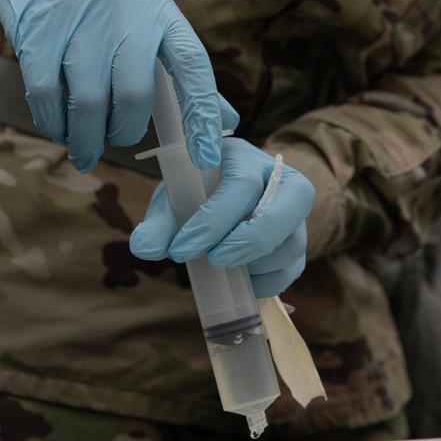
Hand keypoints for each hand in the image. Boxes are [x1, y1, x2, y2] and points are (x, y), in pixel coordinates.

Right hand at [0, 0, 234, 172]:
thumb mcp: (146, 8)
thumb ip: (180, 65)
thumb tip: (226, 121)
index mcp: (159, 7)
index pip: (193, 65)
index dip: (203, 115)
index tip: (206, 156)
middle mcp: (126, 10)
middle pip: (134, 95)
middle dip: (123, 132)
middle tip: (114, 138)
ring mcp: (80, 17)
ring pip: (88, 102)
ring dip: (85, 138)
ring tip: (82, 147)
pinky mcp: (39, 27)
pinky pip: (47, 93)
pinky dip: (52, 121)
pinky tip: (56, 127)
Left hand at [129, 139, 313, 297]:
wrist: (214, 196)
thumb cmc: (194, 193)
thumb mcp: (173, 200)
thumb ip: (159, 222)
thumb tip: (144, 247)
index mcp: (244, 158)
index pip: (242, 184)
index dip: (213, 220)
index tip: (181, 249)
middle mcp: (280, 178)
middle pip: (293, 201)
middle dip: (251, 239)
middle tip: (215, 261)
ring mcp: (294, 212)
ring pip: (294, 242)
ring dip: (257, 264)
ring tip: (222, 266)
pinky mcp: (296, 240)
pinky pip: (294, 268)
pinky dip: (266, 282)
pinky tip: (238, 281)